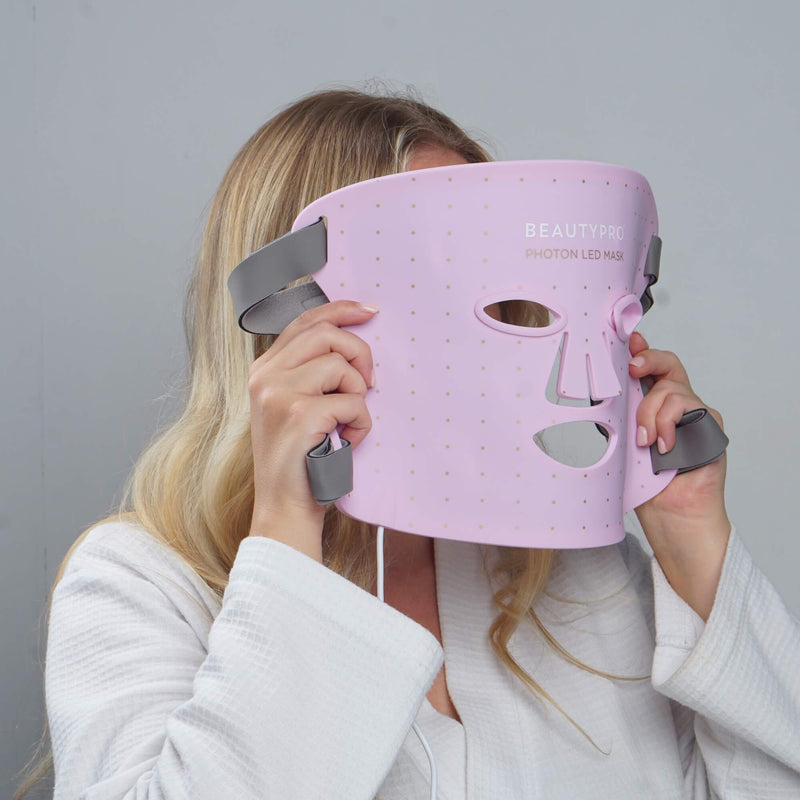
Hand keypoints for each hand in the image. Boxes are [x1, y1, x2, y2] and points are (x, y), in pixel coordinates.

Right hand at [246, 300, 377, 560]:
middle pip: (325, 333)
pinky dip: (361, 422)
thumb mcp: (296, 407)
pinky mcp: (298, 415)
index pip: (304, 321)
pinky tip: (349, 441)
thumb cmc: (301, 459)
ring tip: (350, 422)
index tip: (370, 311)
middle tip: (369, 383)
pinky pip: (351, 401)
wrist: (285, 508)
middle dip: (359, 352)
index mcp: (264, 370)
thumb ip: (311, 373)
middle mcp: (265, 376)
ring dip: (358, 394)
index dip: (341, 309)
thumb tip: (352, 339)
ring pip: (340, 365)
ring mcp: (278, 394)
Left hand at [628, 331, 730, 619]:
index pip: (646, 368)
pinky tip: (663, 446)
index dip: (638, 349)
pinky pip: (693, 409)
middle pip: (667, 365)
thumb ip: (613, 418)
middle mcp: (673, 404)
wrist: (672, 517)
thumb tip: (582, 395)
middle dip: (647, 360)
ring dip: (652, 411)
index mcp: (649, 404)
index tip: (627, 339)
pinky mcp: (711, 427)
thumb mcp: (618, 444)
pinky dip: (671, 425)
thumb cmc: (644, 484)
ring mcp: (694, 415)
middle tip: (633, 368)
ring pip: (674, 388)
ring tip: (644, 441)